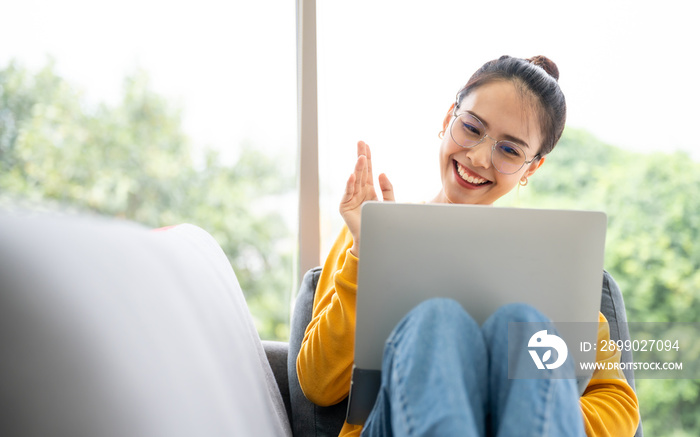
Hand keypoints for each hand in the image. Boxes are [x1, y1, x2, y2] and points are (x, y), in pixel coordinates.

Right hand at [340, 141, 393, 256]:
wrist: (375, 239)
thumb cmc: (382, 222)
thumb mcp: (389, 203)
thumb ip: (387, 188)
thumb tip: (381, 173)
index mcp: (369, 189)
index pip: (368, 170)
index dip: (367, 157)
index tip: (366, 145)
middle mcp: (359, 191)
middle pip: (361, 171)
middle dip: (361, 157)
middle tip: (361, 143)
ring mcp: (351, 198)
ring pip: (356, 180)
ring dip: (358, 168)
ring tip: (361, 157)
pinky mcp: (344, 206)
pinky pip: (348, 193)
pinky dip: (350, 184)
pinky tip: (353, 175)